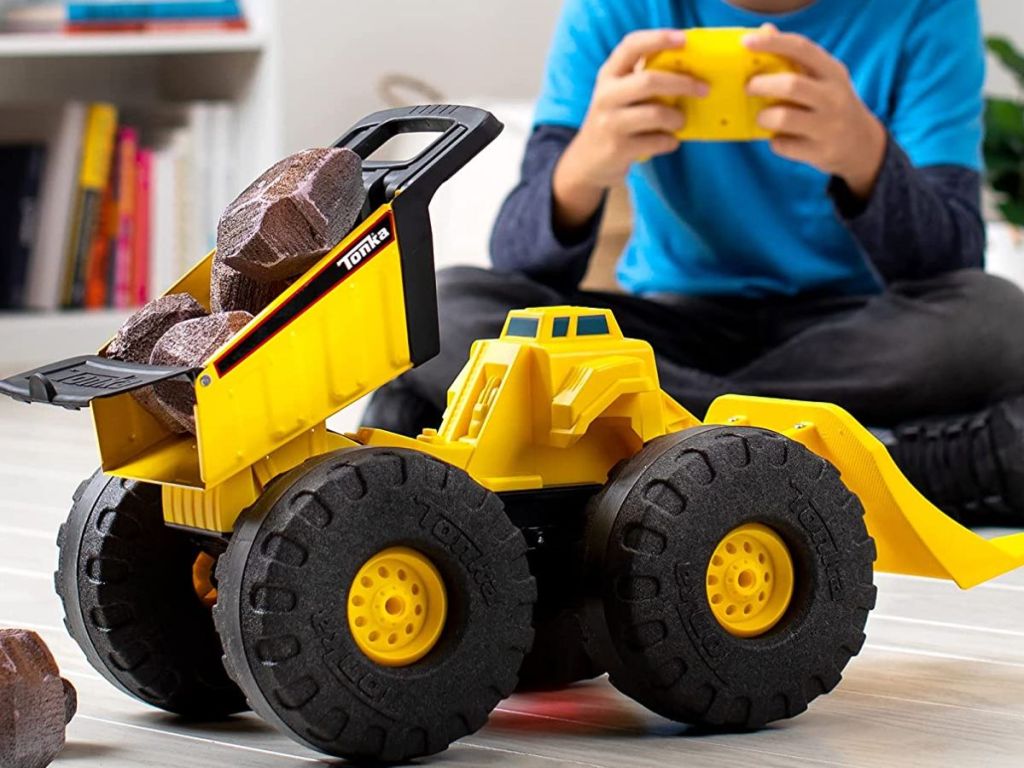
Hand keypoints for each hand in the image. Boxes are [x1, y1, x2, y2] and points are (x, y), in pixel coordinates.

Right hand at [553, 29, 707, 229]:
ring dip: (677, 118)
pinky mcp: (618, 149)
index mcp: (608, 75)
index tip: (683, 40)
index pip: (631, 46)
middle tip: (703, 89)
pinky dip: (670, 141)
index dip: (658, 38)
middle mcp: (606, 96)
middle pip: (649, 81)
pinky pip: (657, 141)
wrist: (587, 161)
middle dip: (682, 84)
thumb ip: (642, 79)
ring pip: (656, 114)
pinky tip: (669, 141)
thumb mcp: (619, 94)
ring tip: (680, 122)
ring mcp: (610, 123)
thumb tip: (688, 70)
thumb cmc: (614, 120)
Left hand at [744, 25, 886, 199]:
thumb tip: (765, 31)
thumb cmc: (831, 104)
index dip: (772, 43)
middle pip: (790, 85)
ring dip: (765, 117)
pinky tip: (780, 138)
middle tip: (749, 87)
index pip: (801, 49)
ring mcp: (829, 126)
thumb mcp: (822, 77)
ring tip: (763, 117)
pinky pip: (784, 145)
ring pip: (784, 118)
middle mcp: (834, 97)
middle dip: (762, 85)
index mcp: (832, 72)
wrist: (861, 144)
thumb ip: (794, 57)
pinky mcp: (820, 152)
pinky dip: (775, 142)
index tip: (747, 43)